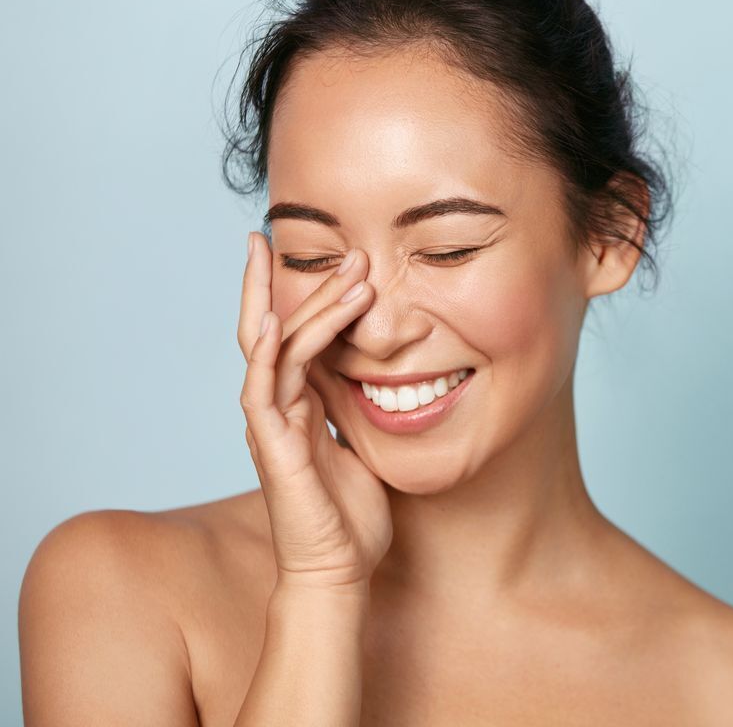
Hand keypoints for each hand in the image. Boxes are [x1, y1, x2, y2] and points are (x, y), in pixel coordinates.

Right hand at [237, 231, 392, 591]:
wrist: (338, 573)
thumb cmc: (350, 517)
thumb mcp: (362, 446)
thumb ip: (358, 409)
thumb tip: (381, 377)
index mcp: (299, 404)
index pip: (293, 336)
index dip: (303, 294)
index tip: (325, 254)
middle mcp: (278, 407)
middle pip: (276, 329)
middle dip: (302, 284)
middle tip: (345, 248)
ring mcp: (270, 425)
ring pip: (279, 349)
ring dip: (310, 307)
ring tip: (349, 273)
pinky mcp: (273, 448)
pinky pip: (262, 391)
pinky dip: (268, 355)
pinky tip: (276, 321)